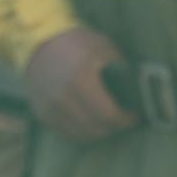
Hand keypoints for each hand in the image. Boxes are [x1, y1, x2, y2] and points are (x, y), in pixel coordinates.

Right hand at [23, 28, 138, 142]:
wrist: (37, 42)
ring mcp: (50, 107)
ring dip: (98, 131)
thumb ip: (121, 69)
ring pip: (82, 134)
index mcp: (80, 80)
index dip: (126, 119)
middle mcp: (63, 97)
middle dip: (114, 126)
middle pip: (97, 128)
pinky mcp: (42, 113)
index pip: (109, 114)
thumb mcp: (103, 47)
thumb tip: (139, 89)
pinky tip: (89, 122)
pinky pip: (66, 133)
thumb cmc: (76, 42)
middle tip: (122, 118)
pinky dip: (81, 132)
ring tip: (106, 121)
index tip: (134, 115)